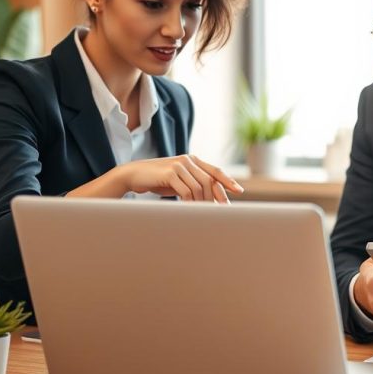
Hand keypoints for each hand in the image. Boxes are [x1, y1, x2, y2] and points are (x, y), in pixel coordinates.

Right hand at [122, 155, 242, 201]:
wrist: (134, 175)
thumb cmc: (158, 180)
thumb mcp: (180, 181)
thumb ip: (195, 184)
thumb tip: (214, 199)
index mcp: (193, 160)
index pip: (215, 171)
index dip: (228, 181)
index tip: (239, 191)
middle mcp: (188, 160)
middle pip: (209, 181)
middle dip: (216, 197)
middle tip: (220, 211)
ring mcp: (179, 165)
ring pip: (199, 187)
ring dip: (202, 202)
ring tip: (204, 213)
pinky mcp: (170, 173)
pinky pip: (186, 191)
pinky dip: (190, 202)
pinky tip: (190, 209)